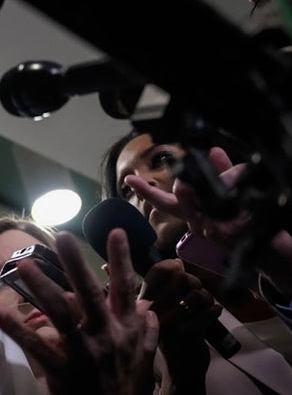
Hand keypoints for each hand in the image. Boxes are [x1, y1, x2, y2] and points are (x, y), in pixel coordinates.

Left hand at [0, 229, 158, 394]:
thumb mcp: (141, 358)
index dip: (122, 260)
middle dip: (77, 264)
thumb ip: (145, 330)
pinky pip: (36, 346)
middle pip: (90, 294)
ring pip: (61, 314)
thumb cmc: (121, 386)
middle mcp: (106, 336)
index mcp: (125, 330)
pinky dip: (15, 328)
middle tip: (63, 237)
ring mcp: (84, 353)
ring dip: (41, 288)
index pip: (126, 289)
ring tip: (23, 266)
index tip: (115, 231)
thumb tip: (148, 305)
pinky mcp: (62, 370)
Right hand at [125, 147, 291, 295]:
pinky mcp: (219, 231)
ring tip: (237, 184)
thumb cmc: (246, 218)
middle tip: (209, 175)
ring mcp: (205, 227)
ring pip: (204, 190)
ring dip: (223, 180)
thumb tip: (213, 151)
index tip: (129, 179)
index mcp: (190, 211)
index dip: (145, 190)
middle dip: (195, 179)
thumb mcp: (232, 190)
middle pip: (181, 190)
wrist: (266, 243)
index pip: (163, 200)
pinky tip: (243, 191)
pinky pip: (223, 196)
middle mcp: (192, 221)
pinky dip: (236, 185)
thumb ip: (222, 170)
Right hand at [139, 260, 219, 394]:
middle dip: (196, 283)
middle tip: (196, 294)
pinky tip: (212, 316)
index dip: (171, 266)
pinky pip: (208, 311)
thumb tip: (177, 262)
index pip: (155, 272)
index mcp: (143, 302)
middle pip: (181, 279)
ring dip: (207, 299)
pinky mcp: (185, 334)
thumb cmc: (172, 334)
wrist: (179, 371)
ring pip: (198, 294)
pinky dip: (215, 311)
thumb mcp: (163, 309)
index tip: (179, 269)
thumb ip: (168, 286)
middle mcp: (151, 311)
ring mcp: (168, 323)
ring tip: (204, 307)